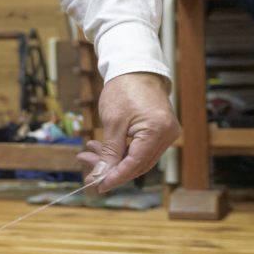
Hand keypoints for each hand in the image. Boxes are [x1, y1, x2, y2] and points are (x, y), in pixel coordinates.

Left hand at [79, 71, 179, 191]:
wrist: (135, 68)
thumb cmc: (124, 89)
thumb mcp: (112, 122)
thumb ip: (109, 151)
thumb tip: (101, 175)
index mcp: (157, 131)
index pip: (135, 164)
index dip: (115, 177)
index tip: (97, 185)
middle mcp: (167, 135)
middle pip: (137, 164)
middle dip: (111, 168)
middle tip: (87, 169)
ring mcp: (165, 134)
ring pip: (137, 158)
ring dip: (112, 159)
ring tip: (88, 153)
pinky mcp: (160, 131)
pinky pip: (139, 148)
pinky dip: (120, 150)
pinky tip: (100, 148)